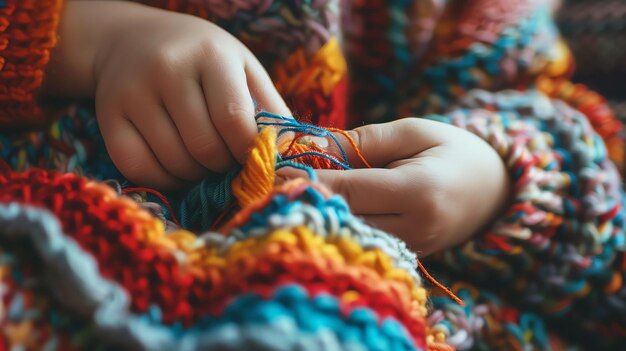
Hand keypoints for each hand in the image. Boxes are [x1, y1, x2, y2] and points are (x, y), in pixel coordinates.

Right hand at [43, 1, 288, 188]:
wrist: (133, 40)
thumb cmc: (202, 59)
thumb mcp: (242, 70)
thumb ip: (270, 109)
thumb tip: (299, 152)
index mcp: (210, 55)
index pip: (235, 121)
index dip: (248, 153)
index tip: (252, 159)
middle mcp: (167, 69)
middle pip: (205, 147)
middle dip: (223, 165)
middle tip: (226, 159)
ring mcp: (132, 92)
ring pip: (175, 161)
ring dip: (197, 174)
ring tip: (204, 159)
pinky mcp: (108, 115)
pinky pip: (140, 168)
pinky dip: (166, 179)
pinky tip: (177, 166)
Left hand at [279, 118, 509, 254]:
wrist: (496, 190)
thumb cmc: (454, 151)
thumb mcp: (413, 131)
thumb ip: (361, 141)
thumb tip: (309, 147)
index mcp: (418, 191)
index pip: (347, 189)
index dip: (306, 180)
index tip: (274, 171)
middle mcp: (415, 228)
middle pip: (342, 217)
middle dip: (305, 200)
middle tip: (272, 183)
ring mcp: (412, 248)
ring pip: (348, 234)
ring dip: (317, 214)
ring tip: (291, 192)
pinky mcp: (407, 256)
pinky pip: (362, 241)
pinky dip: (338, 224)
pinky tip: (321, 206)